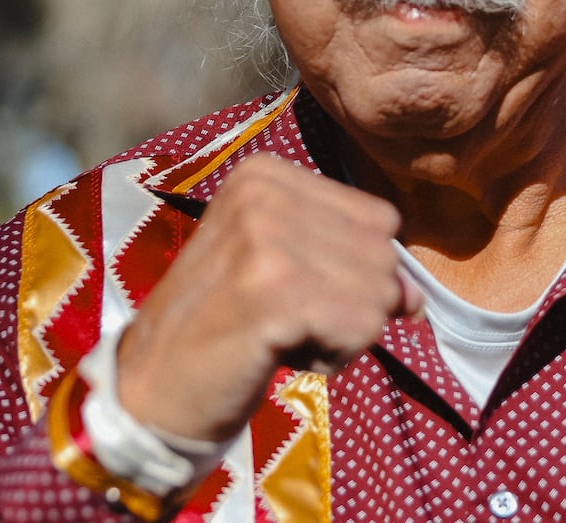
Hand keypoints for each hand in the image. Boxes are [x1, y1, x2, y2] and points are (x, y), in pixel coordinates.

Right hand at [115, 153, 422, 443]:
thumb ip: (350, 262)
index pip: (379, 218)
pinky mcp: (275, 290)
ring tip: (277, 335)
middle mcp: (265, 194)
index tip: (291, 290)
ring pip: (379, 294)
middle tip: (282, 320)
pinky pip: (362, 327)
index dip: (355, 270)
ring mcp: (267, 238)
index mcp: (265, 174)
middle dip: (351, 304)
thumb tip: (415, 296)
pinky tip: (276, 353)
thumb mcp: (281, 270)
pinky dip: (332, 357)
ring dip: (341, 334)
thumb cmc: (221, 329)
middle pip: (383, 254)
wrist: (150, 390)